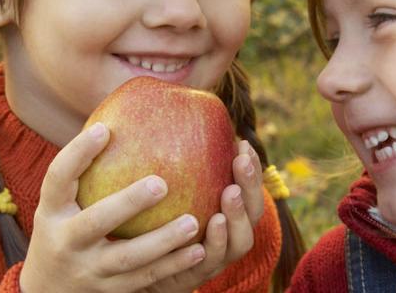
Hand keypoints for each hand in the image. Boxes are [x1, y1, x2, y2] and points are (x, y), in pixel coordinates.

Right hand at [20, 123, 205, 292]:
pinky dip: (172, 265)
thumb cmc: (65, 227)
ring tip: (192, 222)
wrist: (49, 287)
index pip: (58, 178)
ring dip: (163, 241)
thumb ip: (86, 172)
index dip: (78, 153)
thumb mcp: (63, 203)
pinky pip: (145, 278)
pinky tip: (198, 249)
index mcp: (52, 212)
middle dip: (128, 203)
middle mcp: (66, 241)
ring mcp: (88, 270)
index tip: (105, 129)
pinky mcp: (109, 290)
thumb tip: (116, 123)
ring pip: (128, 258)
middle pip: (96, 223)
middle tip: (161, 183)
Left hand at [140, 140, 263, 291]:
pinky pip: (211, 261)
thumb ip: (172, 166)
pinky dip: (216, 242)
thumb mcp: (167, 192)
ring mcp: (217, 256)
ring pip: (241, 240)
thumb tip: (150, 120)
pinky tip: (211, 223)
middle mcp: (229, 234)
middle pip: (253, 212)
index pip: (248, 189)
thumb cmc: (156, 222)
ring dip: (238, 215)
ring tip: (231, 193)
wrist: (142, 269)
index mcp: (228, 213)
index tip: (241, 143)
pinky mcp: (197, 274)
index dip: (251, 168)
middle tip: (240, 160)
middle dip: (251, 185)